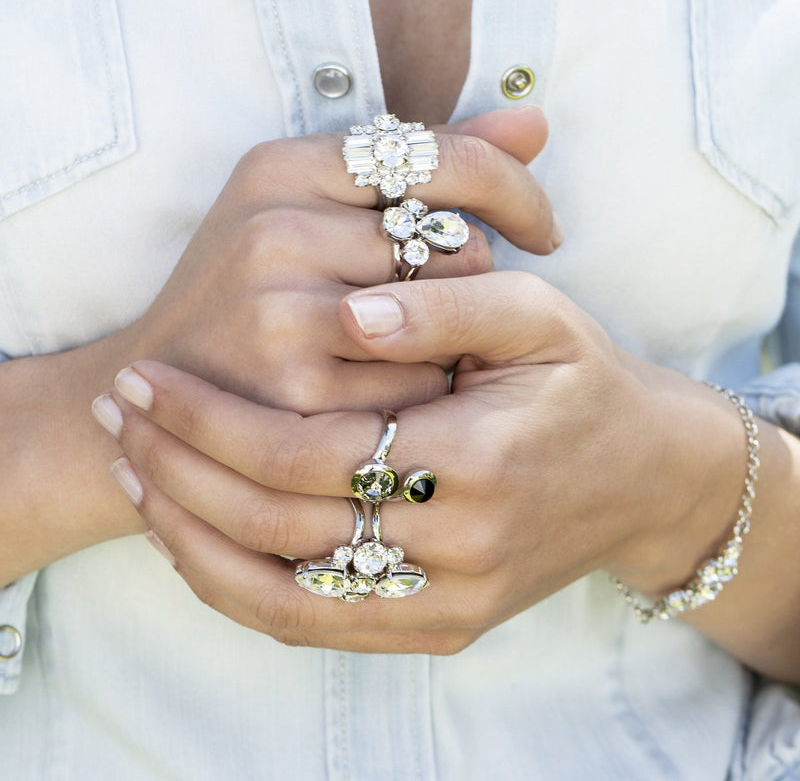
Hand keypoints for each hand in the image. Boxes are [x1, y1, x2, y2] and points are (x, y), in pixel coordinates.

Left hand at [103, 271, 745, 652]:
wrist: (644, 477)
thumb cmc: (587, 386)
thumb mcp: (540, 317)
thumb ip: (448, 304)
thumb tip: (352, 312)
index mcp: (480, 458)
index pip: (310, 453)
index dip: (215, 420)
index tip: (151, 380)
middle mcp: (461, 547)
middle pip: (280, 526)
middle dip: (181, 472)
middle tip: (120, 422)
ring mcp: (451, 602)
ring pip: (282, 595)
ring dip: (193, 539)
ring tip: (136, 479)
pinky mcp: (443, 628)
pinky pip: (316, 628)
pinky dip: (239, 591)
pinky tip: (195, 541)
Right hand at [121, 108, 558, 413]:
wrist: (160, 389)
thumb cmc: (246, 294)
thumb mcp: (307, 208)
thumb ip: (424, 162)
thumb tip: (536, 125)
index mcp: (279, 169)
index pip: (444, 157)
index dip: (514, 189)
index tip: (541, 229)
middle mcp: (276, 232)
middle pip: (457, 247)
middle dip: (465, 282)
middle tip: (432, 309)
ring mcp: (282, 316)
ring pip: (448, 321)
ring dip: (449, 340)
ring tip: (403, 351)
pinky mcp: (295, 395)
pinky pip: (419, 386)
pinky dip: (424, 390)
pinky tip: (391, 394)